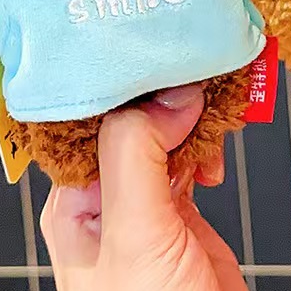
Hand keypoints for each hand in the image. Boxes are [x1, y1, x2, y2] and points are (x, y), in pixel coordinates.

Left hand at [41, 84, 250, 290]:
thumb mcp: (134, 234)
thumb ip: (137, 156)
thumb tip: (165, 96)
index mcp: (74, 197)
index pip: (89, 117)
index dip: (122, 83)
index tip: (155, 56)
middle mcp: (106, 195)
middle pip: (130, 121)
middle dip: (162, 94)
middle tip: (193, 69)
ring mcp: (145, 202)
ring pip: (163, 135)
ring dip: (188, 115)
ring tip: (210, 103)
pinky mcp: (181, 210)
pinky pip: (190, 158)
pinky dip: (206, 143)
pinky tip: (216, 147)